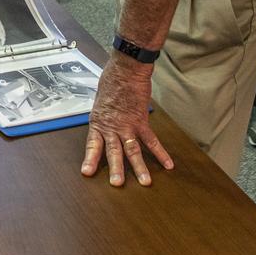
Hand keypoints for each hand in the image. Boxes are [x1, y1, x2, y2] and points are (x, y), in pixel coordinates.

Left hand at [81, 53, 174, 186]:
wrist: (126, 70)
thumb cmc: (111, 81)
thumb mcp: (99, 101)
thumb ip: (103, 116)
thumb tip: (105, 123)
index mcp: (98, 122)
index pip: (93, 144)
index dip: (90, 159)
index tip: (87, 172)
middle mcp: (112, 127)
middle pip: (114, 151)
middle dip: (116, 169)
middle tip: (117, 184)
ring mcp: (128, 125)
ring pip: (133, 150)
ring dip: (140, 167)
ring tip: (145, 182)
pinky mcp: (142, 121)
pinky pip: (152, 140)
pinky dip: (161, 153)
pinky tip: (168, 164)